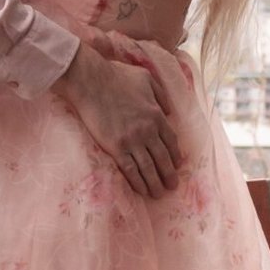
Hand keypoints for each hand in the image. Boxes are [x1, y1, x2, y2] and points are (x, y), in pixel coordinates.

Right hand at [53, 42, 180, 198]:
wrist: (91, 81)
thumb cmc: (117, 76)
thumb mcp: (146, 77)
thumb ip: (160, 93)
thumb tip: (168, 111)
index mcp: (156, 114)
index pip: (171, 141)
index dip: (175, 156)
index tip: (177, 166)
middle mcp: (148, 130)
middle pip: (163, 159)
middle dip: (169, 175)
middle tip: (172, 186)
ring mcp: (132, 141)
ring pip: (149, 169)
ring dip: (155, 184)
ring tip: (159, 194)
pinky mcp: (116, 148)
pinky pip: (131, 171)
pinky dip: (138, 183)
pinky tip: (141, 190)